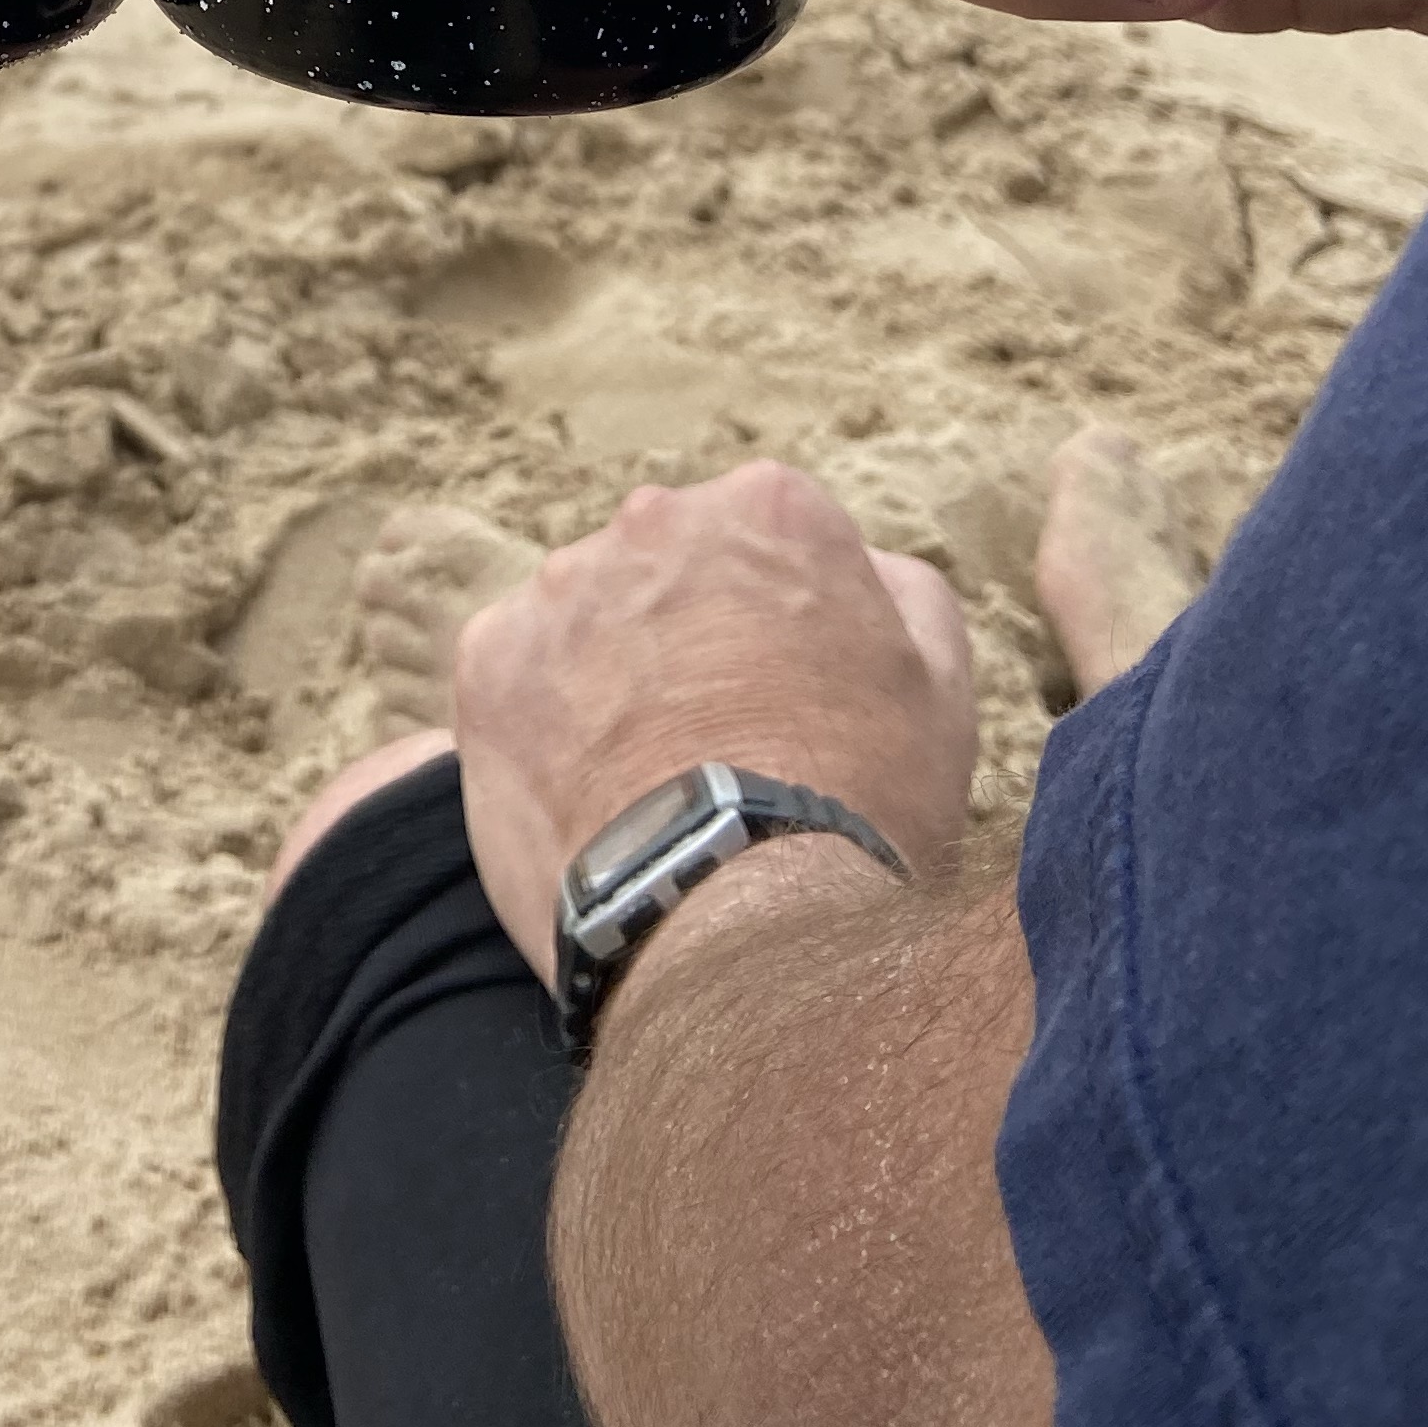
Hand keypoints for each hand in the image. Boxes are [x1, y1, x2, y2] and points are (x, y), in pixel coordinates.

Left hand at [452, 464, 975, 981]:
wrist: (739, 918)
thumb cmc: (859, 806)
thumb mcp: (937, 688)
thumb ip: (899, 592)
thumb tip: (858, 567)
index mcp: (771, 507)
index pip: (769, 542)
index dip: (780, 629)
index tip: (788, 698)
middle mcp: (657, 520)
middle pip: (668, 570)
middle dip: (686, 637)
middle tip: (715, 745)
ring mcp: (563, 585)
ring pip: (586, 620)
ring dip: (609, 677)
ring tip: (648, 784)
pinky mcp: (490, 658)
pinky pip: (516, 676)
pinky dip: (543, 725)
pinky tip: (589, 794)